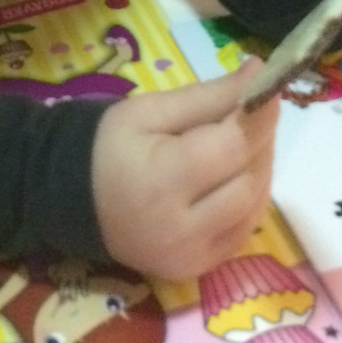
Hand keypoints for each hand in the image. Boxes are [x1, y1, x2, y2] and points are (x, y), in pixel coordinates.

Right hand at [91, 61, 277, 281]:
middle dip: (260, 140)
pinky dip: (249, 197)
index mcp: (161, 182)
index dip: (258, 115)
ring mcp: (192, 257)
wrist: (74, 200)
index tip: (268, 84)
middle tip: (253, 109)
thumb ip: (207, 96)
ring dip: (259, 167)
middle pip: (249, 180)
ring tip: (243, 139)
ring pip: (254, 206)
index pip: (230, 147)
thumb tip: (258, 73)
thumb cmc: (110, 145)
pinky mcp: (198, 269)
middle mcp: (182, 230)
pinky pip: (243, 229)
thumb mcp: (150, 110)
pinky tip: (235, 174)